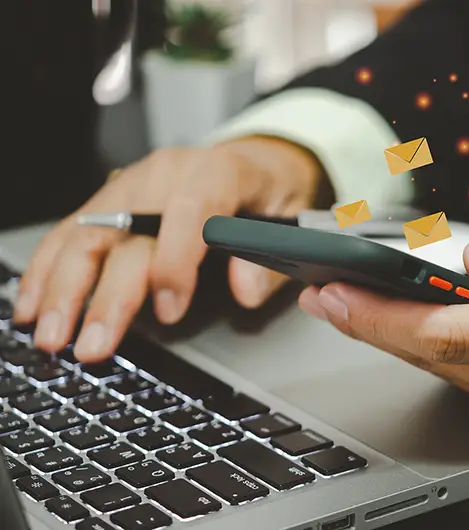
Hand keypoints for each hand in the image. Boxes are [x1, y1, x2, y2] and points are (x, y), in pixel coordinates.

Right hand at [14, 136, 325, 361]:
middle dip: (105, 293)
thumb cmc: (270, 190)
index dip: (175, 261)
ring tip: (51, 334)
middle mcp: (167, 174)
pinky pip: (72, 231)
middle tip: (91, 344)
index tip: (171, 310)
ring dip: (65, 288)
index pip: (189, 211)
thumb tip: (246, 290)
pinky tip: (33, 304)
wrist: (254, 159)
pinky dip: (49, 270)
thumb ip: (271, 256)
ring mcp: (134, 185)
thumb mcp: (291, 216)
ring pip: (88, 233)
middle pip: (126, 231)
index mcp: (216, 171)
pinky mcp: (112, 200)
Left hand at [298, 221, 468, 462]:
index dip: (380, 311)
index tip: (333, 289)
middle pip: (437, 358)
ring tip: (355, 310)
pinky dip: (442, 357)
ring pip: (456, 374)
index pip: (447, 330)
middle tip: (320, 297)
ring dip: (397, 342)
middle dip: (369, 326)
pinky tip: (423, 336)